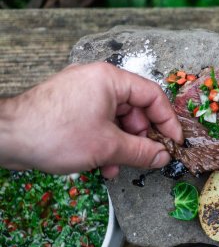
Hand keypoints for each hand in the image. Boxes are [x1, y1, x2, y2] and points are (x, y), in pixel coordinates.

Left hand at [0, 62, 182, 177]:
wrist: (7, 137)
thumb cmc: (54, 133)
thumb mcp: (108, 146)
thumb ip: (142, 151)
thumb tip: (163, 156)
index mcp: (110, 79)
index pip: (152, 96)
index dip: (167, 121)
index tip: (174, 142)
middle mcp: (97, 81)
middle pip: (135, 109)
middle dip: (140, 138)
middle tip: (145, 157)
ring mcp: (82, 93)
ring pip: (116, 120)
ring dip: (122, 145)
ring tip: (116, 167)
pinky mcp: (70, 107)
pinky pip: (99, 123)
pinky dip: (105, 142)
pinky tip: (101, 164)